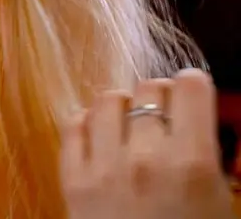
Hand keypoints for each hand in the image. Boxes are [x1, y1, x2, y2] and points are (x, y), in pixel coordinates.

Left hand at [60, 69, 235, 218]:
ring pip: (108, 99)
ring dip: (123, 105)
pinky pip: (73, 124)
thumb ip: (207, 156)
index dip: (195, 87)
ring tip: (131, 124)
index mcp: (192, 164)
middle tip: (164, 115)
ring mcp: (102, 167)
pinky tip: (100, 135)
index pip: (191, 86)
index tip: (194, 95)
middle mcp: (146, 158)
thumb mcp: (219, 204)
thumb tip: (196, 121)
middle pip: (149, 89)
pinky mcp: (71, 179)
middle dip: (161, 97)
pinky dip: (88, 121)